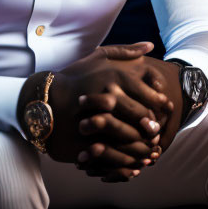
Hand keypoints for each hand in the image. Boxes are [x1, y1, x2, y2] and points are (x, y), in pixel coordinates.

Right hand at [17, 42, 174, 177]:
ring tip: (147, 150)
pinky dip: (128, 162)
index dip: (161, 108)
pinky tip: (132, 163)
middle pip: (144, 120)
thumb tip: (150, 45)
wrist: (45, 101)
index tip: (162, 113)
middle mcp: (109, 98)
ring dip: (145, 147)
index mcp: (115, 79)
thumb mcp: (98, 57)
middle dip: (154, 129)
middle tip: (155, 134)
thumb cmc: (76, 78)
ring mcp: (99, 120)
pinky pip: (117, 155)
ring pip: (134, 140)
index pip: (151, 98)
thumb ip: (126, 50)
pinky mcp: (89, 141)